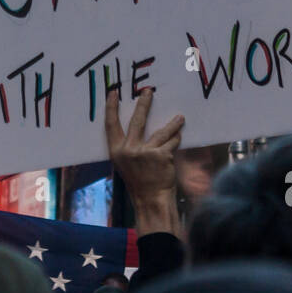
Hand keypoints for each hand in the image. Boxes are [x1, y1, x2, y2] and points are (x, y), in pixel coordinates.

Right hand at [104, 89, 183, 237]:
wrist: (151, 200)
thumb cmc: (139, 182)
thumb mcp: (126, 163)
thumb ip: (129, 146)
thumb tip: (139, 125)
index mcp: (117, 151)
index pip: (111, 125)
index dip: (111, 108)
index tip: (114, 93)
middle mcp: (129, 150)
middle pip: (137, 120)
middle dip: (144, 104)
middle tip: (148, 92)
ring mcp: (145, 152)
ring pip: (162, 132)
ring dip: (173, 124)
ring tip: (180, 118)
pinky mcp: (161, 155)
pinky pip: (171, 142)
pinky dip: (176, 141)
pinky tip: (179, 139)